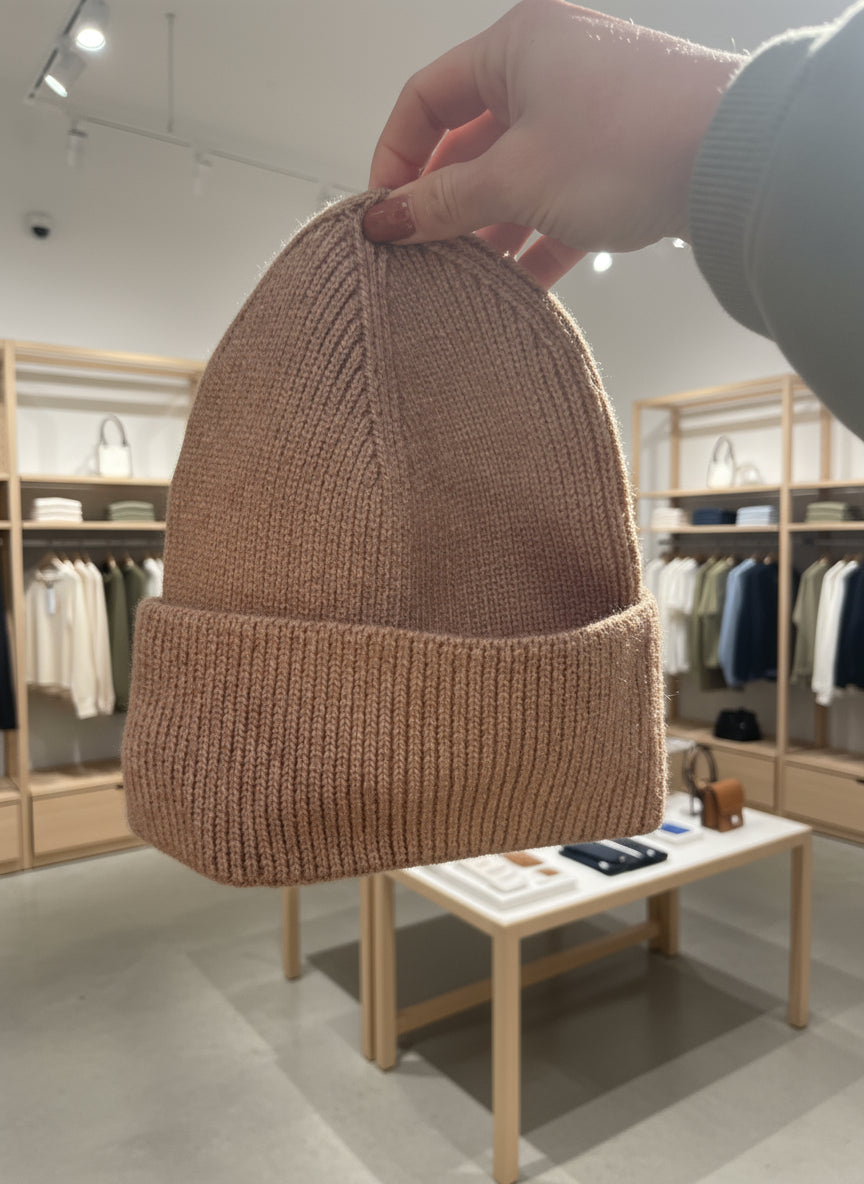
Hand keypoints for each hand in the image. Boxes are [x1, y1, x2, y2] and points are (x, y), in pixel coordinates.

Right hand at [365, 0, 741, 287]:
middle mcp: (548, 68)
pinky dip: (534, 238)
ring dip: (488, 228)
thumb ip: (444, 202)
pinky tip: (518, 285)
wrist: (735, 158)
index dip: (394, 157)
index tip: (383, 213)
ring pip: (514, 175)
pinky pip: (556, 198)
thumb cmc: (628, 143)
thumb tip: (385, 220)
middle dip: (443, 202)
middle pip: (468, 141)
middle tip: (420, 252)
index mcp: (514, 47)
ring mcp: (585, 113)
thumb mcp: (516, 180)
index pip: (426, 98)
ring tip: (464, 277)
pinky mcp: (616, 156)